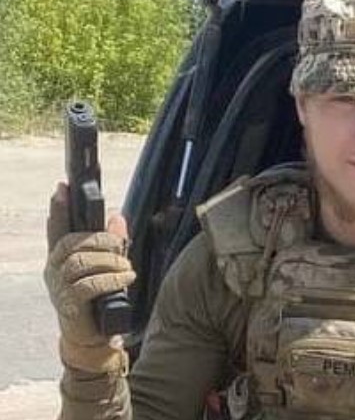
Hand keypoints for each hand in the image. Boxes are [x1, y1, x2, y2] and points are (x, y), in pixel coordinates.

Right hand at [44, 183, 134, 373]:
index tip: (62, 188)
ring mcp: (59, 288)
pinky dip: (111, 279)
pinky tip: (125, 278)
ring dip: (110, 261)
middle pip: (72, 242)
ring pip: (81, 261)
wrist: (93, 338)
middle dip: (101, 239)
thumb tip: (117, 216)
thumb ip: (112, 242)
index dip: (58, 209)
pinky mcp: (69, 305)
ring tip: (127, 268)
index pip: (56, 229)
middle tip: (121, 246)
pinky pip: (89, 284)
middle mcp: (54, 270)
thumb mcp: (108, 267)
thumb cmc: (100, 298)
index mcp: (60, 258)